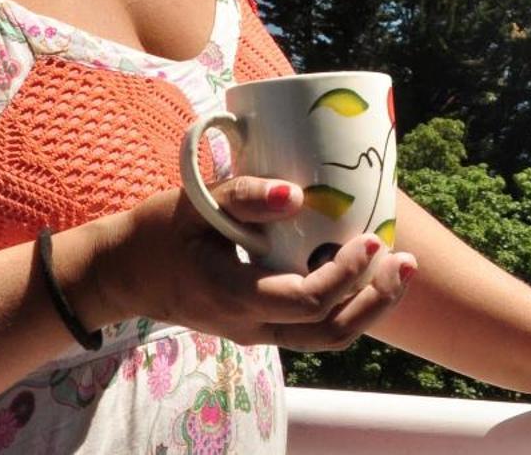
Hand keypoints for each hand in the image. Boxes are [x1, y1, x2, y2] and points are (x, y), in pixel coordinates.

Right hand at [76, 177, 417, 350]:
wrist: (123, 273)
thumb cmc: (157, 232)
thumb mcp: (193, 204)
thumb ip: (244, 197)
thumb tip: (298, 194)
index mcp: (233, 296)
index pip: (307, 301)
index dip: (346, 274)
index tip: (370, 237)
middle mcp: (250, 326)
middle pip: (330, 332)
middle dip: (376, 299)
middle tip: (407, 262)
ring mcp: (256, 331)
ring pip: (327, 337)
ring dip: (369, 307)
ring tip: (401, 271)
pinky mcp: (260, 324)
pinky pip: (314, 326)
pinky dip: (348, 304)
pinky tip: (367, 273)